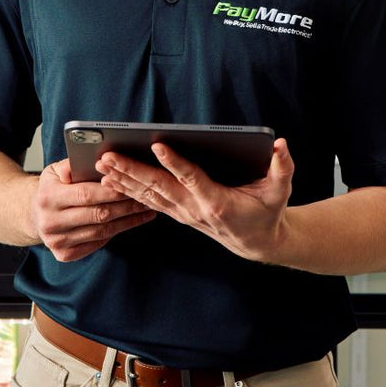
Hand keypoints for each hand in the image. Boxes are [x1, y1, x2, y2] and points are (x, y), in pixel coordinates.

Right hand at [31, 158, 156, 261]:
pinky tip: (130, 222)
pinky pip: (97, 243)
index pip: (86, 194)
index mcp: (48, 197)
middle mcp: (50, 222)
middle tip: (145, 197)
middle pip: (97, 214)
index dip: (111, 191)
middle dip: (125, 206)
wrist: (33, 216)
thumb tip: (94, 160)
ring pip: (101, 231)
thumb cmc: (51, 189)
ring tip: (145, 209)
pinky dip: (116, 232)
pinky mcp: (64, 254)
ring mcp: (56, 241)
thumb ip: (72, 165)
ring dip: (127, 221)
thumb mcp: (54, 171)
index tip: (132, 185)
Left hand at [96, 139, 294, 262]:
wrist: (256, 242)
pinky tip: (112, 179)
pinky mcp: (177, 213)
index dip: (176, 162)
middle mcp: (195, 209)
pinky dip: (129, 190)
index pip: (192, 179)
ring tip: (102, 165)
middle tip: (109, 156)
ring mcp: (183, 213)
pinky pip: (148, 201)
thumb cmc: (268, 212)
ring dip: (124, 180)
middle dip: (132, 171)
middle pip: (159, 187)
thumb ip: (283, 167)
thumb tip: (281, 144)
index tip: (158, 145)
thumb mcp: (280, 191)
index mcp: (217, 201)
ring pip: (149, 195)